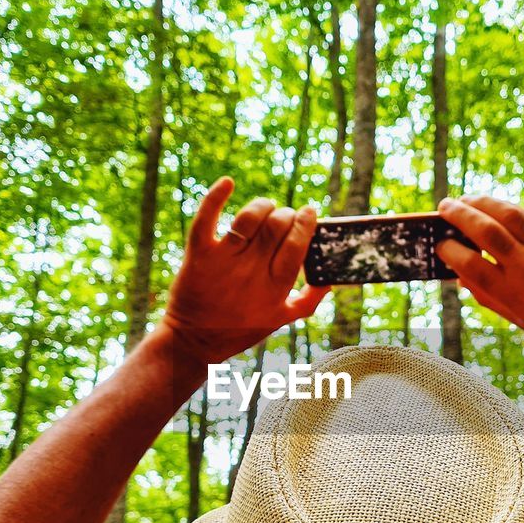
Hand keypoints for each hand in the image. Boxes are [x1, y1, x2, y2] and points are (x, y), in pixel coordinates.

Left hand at [158, 178, 328, 366]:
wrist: (193, 340)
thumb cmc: (240, 329)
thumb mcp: (280, 320)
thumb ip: (308, 301)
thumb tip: (330, 279)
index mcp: (275, 288)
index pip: (296, 247)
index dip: (305, 225)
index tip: (309, 213)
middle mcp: (251, 272)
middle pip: (276, 228)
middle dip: (286, 214)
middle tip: (287, 216)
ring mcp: (224, 262)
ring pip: (249, 219)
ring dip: (263, 206)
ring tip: (267, 207)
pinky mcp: (198, 255)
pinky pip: (206, 219)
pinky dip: (216, 196)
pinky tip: (227, 182)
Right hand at [435, 195, 523, 367]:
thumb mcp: (514, 318)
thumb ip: (485, 294)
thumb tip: (458, 272)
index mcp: (512, 293)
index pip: (471, 264)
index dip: (450, 250)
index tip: (440, 244)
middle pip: (486, 231)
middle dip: (460, 215)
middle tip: (444, 206)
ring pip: (509, 214)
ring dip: (482, 202)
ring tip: (465, 199)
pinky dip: (508, 209)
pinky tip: (495, 206)